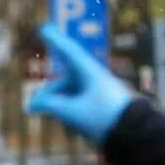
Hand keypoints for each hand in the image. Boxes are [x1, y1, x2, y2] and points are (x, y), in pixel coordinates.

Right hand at [26, 24, 134, 144]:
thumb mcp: (72, 113)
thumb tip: (36, 103)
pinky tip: (72, 126)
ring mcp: (96, 91)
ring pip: (69, 94)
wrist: (133, 135)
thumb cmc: (103, 119)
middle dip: (48, 95)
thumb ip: (50, 105)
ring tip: (62, 124)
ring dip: (59, 106)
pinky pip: (77, 102)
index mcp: (90, 73)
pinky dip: (69, 111)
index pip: (68, 52)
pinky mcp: (98, 103)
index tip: (44, 28)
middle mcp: (93, 78)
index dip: (55, 41)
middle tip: (31, 110)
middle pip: (63, 81)